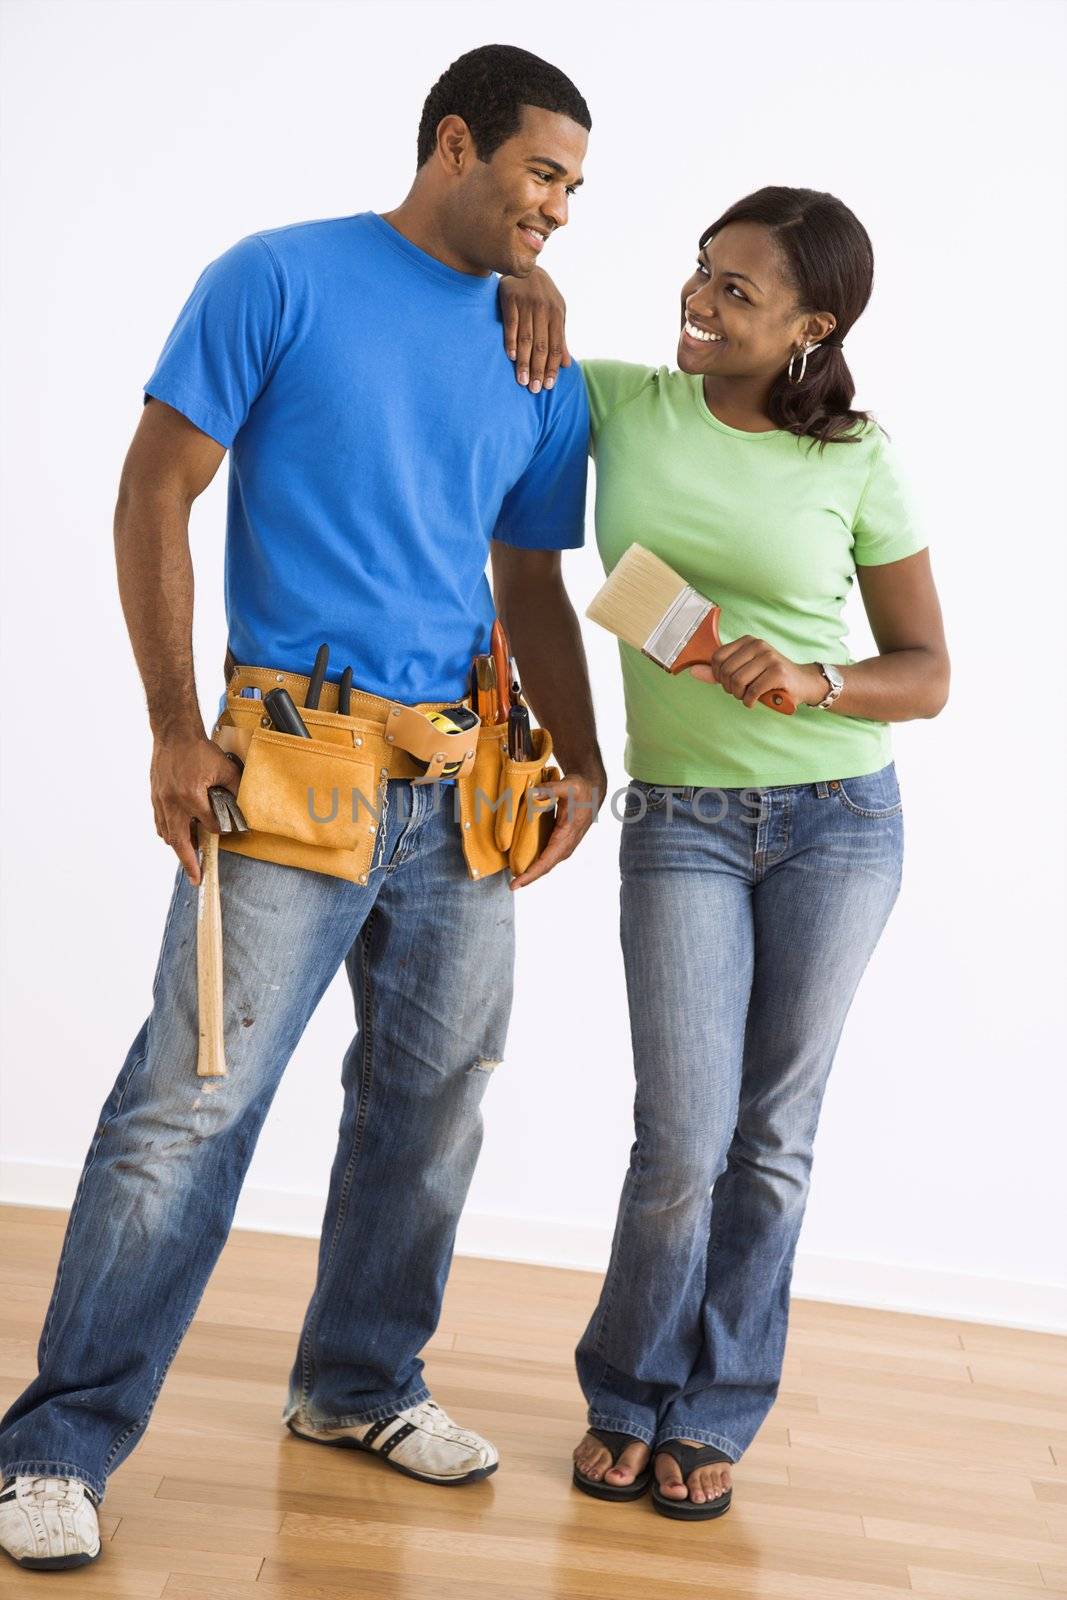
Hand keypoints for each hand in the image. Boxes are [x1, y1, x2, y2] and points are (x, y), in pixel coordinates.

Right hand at [150, 732, 241, 886]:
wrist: (174, 734)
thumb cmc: (199, 749)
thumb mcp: (226, 768)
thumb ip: (236, 789)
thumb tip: (244, 808)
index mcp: (191, 796)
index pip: (209, 825)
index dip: (220, 830)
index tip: (227, 831)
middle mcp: (173, 803)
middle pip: (180, 841)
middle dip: (189, 862)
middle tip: (196, 878)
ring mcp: (161, 801)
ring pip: (168, 834)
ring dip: (179, 847)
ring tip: (190, 858)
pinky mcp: (155, 798)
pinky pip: (160, 823)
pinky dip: (169, 833)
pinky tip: (177, 836)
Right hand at [498, 267, 570, 392]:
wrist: (525, 264)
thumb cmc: (543, 295)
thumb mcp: (556, 313)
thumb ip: (560, 338)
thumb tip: (566, 365)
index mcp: (557, 314)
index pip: (555, 346)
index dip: (552, 367)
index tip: (549, 386)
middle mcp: (544, 309)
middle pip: (541, 345)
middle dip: (538, 369)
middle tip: (534, 389)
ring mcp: (526, 303)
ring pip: (526, 338)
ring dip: (524, 361)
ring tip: (522, 380)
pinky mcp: (510, 298)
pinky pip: (511, 323)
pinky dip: (511, 340)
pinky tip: (511, 357)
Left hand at [509, 768, 604, 889]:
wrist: (592, 791)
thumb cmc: (580, 789)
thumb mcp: (568, 786)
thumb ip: (550, 789)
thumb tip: (531, 794)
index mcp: (566, 835)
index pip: (546, 860)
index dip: (530, 874)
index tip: (516, 883)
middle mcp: (567, 844)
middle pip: (545, 867)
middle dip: (529, 877)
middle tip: (512, 885)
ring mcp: (565, 845)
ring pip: (547, 864)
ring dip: (532, 872)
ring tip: (516, 878)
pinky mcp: (562, 842)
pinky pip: (548, 857)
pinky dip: (537, 863)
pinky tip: (525, 863)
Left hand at [689, 639, 826, 709]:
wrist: (802, 682)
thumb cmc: (769, 677)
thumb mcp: (742, 671)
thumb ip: (718, 672)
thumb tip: (693, 671)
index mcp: (747, 641)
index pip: (716, 658)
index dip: (717, 676)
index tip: (727, 682)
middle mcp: (758, 645)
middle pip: (726, 671)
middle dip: (729, 688)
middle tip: (740, 692)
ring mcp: (769, 657)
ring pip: (737, 681)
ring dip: (739, 696)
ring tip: (747, 696)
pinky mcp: (777, 672)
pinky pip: (752, 691)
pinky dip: (749, 701)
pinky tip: (754, 701)